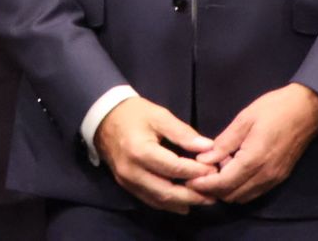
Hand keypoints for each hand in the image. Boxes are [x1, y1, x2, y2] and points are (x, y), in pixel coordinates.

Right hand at [93, 96, 216, 212]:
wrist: (103, 118)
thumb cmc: (134, 114)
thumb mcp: (159, 116)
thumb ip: (183, 133)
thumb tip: (208, 147)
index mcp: (140, 150)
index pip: (174, 167)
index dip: (196, 171)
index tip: (214, 171)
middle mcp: (132, 171)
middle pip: (166, 191)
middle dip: (193, 195)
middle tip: (214, 194)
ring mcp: (127, 181)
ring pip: (159, 200)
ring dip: (183, 203)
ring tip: (204, 200)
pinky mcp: (126, 185)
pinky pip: (149, 200)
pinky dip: (168, 204)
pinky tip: (184, 204)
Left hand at [191, 83, 317, 203]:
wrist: (308, 109)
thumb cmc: (274, 109)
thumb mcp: (244, 119)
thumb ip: (224, 142)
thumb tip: (203, 159)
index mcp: (254, 159)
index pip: (224, 183)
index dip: (204, 185)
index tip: (189, 180)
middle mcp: (265, 175)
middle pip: (233, 195)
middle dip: (213, 190)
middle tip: (199, 176)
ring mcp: (274, 178)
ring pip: (244, 197)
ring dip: (227, 190)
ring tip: (214, 173)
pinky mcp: (280, 177)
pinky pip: (255, 192)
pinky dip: (240, 188)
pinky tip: (232, 171)